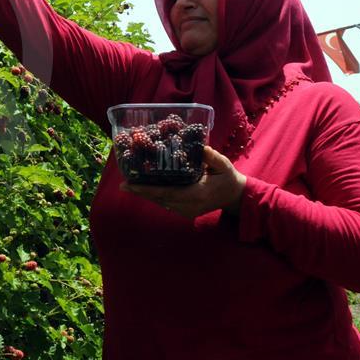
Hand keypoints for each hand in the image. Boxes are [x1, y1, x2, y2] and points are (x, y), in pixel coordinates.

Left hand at [119, 145, 246, 218]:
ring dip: (147, 195)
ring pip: (162, 203)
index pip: (166, 192)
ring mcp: (187, 211)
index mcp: (197, 193)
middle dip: (141, 192)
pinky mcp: (186, 212)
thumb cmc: (228, 178)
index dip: (146, 190)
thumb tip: (201, 146)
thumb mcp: (223, 165)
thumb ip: (212, 157)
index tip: (130, 185)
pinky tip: (145, 189)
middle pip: (160, 199)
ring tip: (130, 185)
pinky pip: (167, 205)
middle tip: (123, 185)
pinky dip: (156, 197)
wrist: (235, 196)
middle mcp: (189, 205)